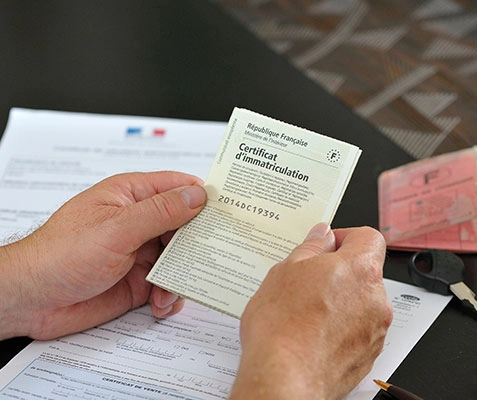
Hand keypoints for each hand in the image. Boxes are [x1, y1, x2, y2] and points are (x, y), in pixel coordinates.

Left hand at [0, 171, 205, 339]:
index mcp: (132, 196)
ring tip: (170, 291)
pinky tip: (159, 305)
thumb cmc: (60, 254)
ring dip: (184, 276)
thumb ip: (161, 212)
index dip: (205, 197)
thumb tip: (197, 195)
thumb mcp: (117, 228)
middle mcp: (140, 223)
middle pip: (187, 226)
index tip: (230, 211)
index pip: (179, 187)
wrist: (32, 300)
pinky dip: (170, 297)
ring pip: (182, 259)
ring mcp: (141, 253)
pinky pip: (169, 286)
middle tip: (215, 258)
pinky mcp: (139, 282)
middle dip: (200, 244)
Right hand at [230, 224, 392, 399]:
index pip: (369, 238)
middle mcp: (376, 299)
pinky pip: (358, 331)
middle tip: (308, 279)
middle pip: (365, 272)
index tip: (327, 245)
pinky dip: (341, 328)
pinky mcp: (368, 356)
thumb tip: (322, 236)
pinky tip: (313, 333)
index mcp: (360, 269)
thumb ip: (311, 247)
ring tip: (306, 311)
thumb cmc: (283, 328)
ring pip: (361, 303)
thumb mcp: (286, 271)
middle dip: (339, 271)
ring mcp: (375, 330)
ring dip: (341, 301)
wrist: (285, 378)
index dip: (347, 237)